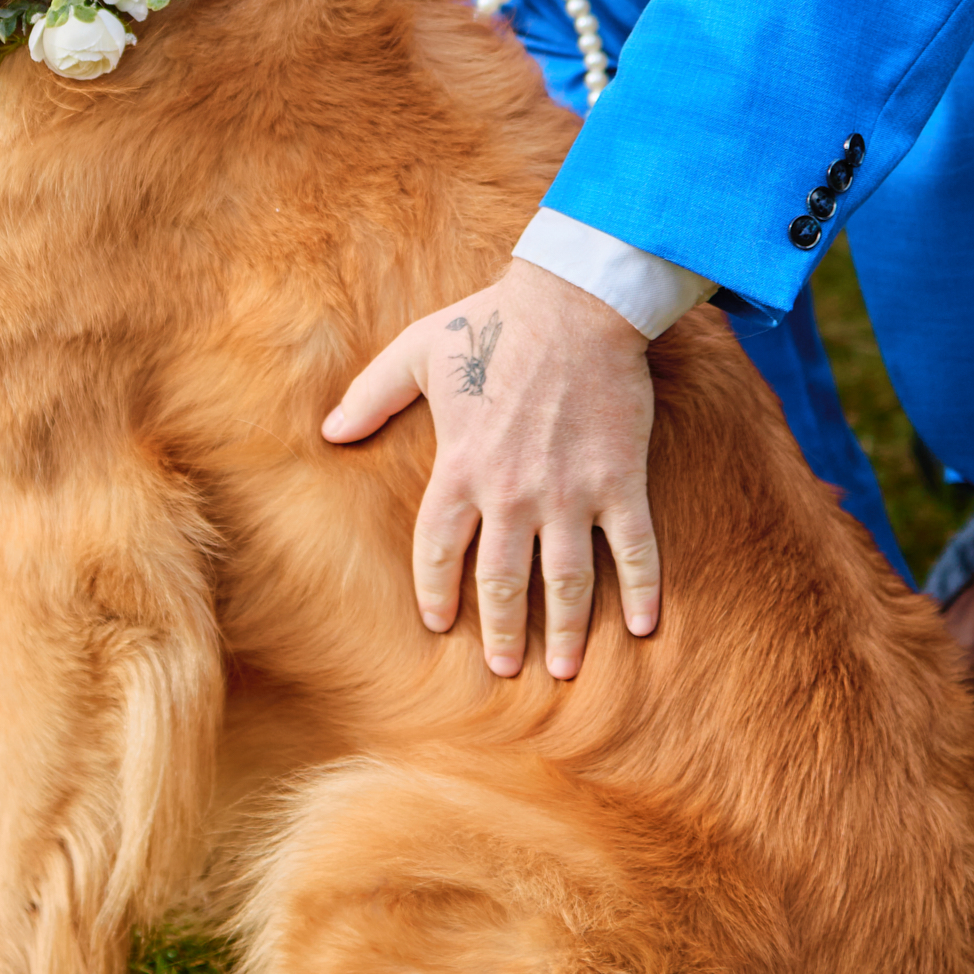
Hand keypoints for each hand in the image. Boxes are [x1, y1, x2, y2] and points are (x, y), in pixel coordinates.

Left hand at [322, 259, 658, 679]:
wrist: (574, 303)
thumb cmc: (492, 323)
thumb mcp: (417, 353)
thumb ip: (371, 395)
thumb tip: (329, 431)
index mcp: (459, 467)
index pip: (438, 551)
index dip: (436, 594)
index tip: (439, 624)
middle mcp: (511, 493)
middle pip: (502, 582)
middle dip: (504, 632)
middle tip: (506, 669)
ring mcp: (570, 492)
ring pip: (567, 581)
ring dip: (567, 631)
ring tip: (566, 670)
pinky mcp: (620, 482)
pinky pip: (635, 549)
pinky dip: (642, 591)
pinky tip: (644, 627)